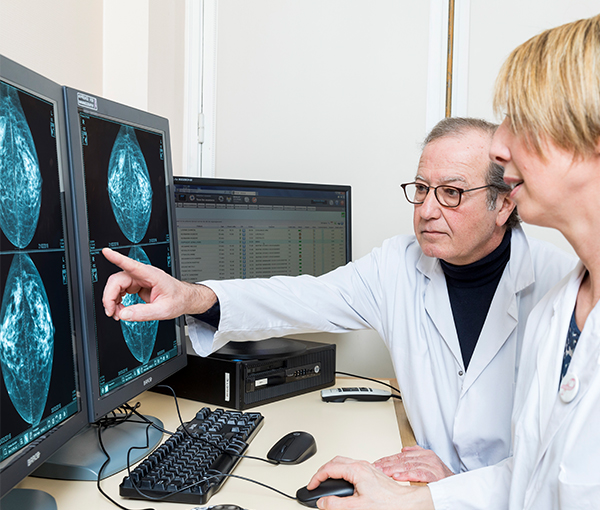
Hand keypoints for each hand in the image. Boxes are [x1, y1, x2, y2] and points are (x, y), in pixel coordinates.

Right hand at [101, 247, 216, 320]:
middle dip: (109, 297)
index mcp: (152, 275)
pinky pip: (120, 290)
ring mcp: (138, 278)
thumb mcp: (163, 310)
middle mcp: (143, 274)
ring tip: (117, 314)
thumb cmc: (178, 300)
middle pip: (117, 280)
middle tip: (111, 312)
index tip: (106, 252)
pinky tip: (121, 309)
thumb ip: (143, 313)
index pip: (131, 265)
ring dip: (112, 300)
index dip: (117, 258)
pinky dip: (117, 301)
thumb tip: (124, 314)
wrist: (184, 298)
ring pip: (116, 285)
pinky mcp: (136, 284)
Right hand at [307, 456, 432, 509]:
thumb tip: (323, 502)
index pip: (329, 468)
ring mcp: (367, 467)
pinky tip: (342, 480)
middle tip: (316, 482)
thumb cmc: (387, 504)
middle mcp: (362, 465)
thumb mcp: (357, 507)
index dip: (317, 477)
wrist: (405, 503)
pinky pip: (351, 465)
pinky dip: (341, 471)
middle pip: (335, 461)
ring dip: (332, 469)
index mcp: (356, 470)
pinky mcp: (371, 471)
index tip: (312, 486)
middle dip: (322, 471)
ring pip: (344, 461)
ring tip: (326, 481)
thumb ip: (337, 505)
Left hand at [372, 446, 453, 482]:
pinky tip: (397, 476)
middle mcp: (428, 457)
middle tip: (376, 468)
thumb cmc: (442, 477)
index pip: (401, 455)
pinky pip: (419, 474)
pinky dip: (407, 475)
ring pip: (409, 465)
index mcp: (424, 453)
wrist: (458, 487)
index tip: (376, 464)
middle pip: (403, 459)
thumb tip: (403, 449)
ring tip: (383, 472)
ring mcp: (432, 466)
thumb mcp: (429, 462)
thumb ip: (416, 454)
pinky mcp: (436, 475)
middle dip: (387, 464)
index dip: (387, 459)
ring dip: (394, 469)